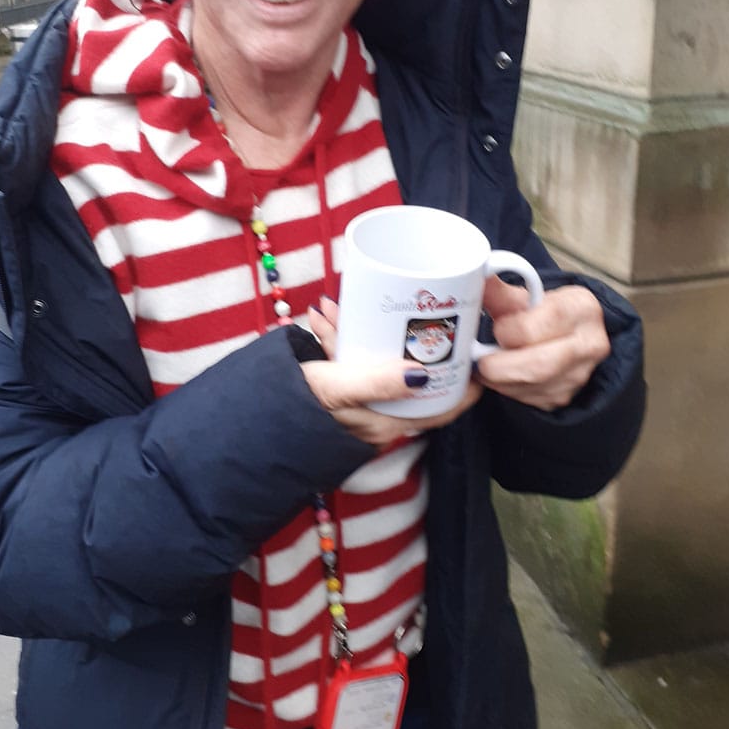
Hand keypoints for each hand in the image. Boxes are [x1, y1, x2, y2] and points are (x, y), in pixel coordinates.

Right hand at [301, 297, 482, 447]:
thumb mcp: (339, 389)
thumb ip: (379, 381)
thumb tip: (423, 373)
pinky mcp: (334, 393)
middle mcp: (376, 415)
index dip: (461, 387)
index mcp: (386, 422)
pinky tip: (322, 317)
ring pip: (372, 362)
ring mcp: (355, 403)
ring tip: (340, 306)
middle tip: (407, 309)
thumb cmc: (296, 412)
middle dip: (403, 340)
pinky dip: (338, 338)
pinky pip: (346, 362)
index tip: (475, 360)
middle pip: (405, 374)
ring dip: (361, 332)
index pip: (438, 408)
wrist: (253, 421)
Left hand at [475, 277, 609, 411]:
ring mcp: (581, 374)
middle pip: (541, 364)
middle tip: (479, 359)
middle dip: (501, 366)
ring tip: (484, 367)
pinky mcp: (566, 395)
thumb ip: (501, 293)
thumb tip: (476, 280)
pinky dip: (508, 390)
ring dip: (500, 380)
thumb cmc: (544, 313)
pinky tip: (499, 377)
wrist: (566, 335)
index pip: (548, 320)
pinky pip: (531, 399)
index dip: (514, 329)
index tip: (496, 330)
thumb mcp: (526, 297)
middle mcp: (590, 343)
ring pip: (534, 385)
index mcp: (582, 307)